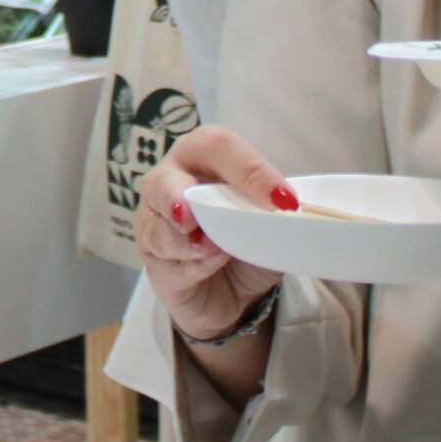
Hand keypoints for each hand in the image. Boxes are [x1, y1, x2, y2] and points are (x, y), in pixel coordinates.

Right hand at [132, 124, 292, 341]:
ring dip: (185, 240)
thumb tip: (287, 211)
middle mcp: (169, 183)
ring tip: (211, 248)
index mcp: (201, 159)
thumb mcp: (269, 226)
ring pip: (155, 227)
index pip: (216, 146)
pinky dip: (191, 264)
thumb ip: (272, 214)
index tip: (283, 200)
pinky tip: (210, 266)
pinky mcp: (153, 262)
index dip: (248, 168)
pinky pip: (163, 261)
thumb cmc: (247, 244)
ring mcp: (154, 223)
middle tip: (193, 214)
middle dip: (177, 195)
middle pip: (163, 179)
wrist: (238, 294)